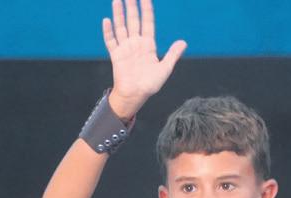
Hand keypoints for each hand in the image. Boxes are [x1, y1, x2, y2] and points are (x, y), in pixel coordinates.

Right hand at [102, 0, 186, 118]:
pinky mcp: (116, 55)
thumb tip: (183, 42)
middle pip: (133, 21)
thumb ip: (172, 55)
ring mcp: (125, 48)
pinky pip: (111, 41)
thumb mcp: (164, 69)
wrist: (135, 95)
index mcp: (148, 45)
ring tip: (117, 0)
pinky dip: (108, 31)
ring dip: (119, 14)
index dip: (147, 9)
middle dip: (132, 7)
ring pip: (121, 27)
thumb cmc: (150, 85)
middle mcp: (136, 44)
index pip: (147, 22)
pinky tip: (107, 20)